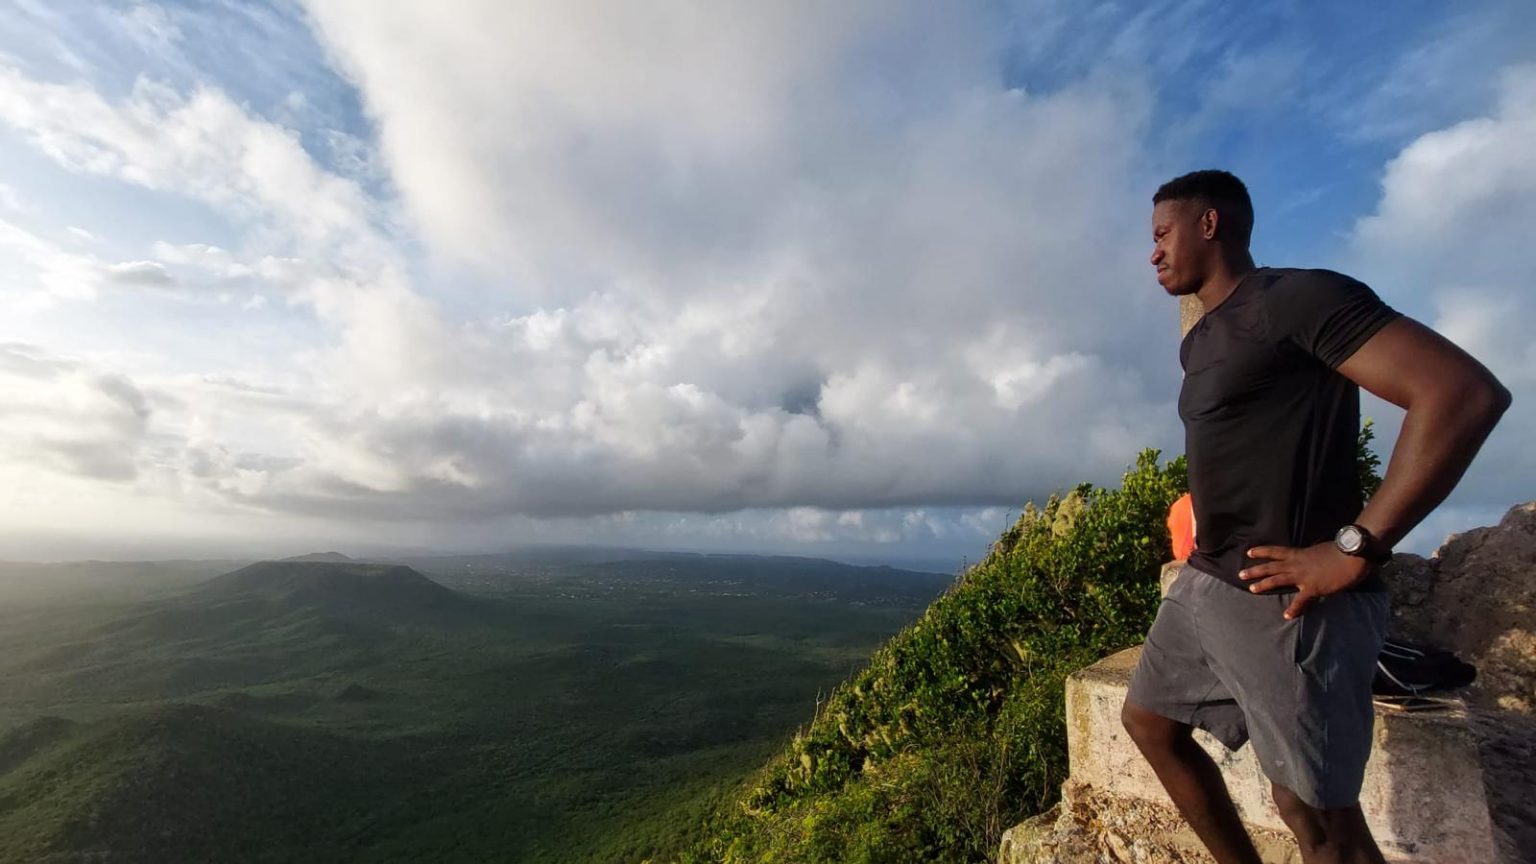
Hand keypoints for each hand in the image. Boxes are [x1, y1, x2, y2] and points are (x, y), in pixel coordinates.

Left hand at [1239, 542, 1372, 618]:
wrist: (1352, 555)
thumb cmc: (1341, 550)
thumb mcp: (1321, 550)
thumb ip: (1313, 557)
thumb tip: (1314, 559)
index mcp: (1300, 554)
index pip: (1276, 551)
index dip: (1262, 551)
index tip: (1249, 552)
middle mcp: (1297, 564)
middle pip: (1271, 566)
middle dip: (1255, 570)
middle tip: (1240, 574)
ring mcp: (1303, 576)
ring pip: (1278, 579)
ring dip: (1263, 584)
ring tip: (1251, 589)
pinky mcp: (1313, 587)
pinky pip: (1301, 600)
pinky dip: (1294, 609)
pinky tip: (1287, 616)